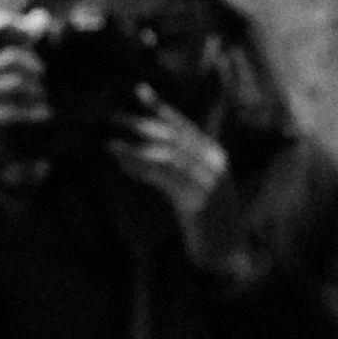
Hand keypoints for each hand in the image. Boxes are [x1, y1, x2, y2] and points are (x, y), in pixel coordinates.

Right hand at [0, 39, 49, 219]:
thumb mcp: (7, 76)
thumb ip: (22, 46)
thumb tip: (40, 17)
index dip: (4, 25)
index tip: (30, 33)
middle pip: (11, 57)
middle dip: (36, 68)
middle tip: (43, 80)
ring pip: (18, 82)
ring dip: (38, 94)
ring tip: (42, 104)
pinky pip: (14, 108)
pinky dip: (33, 112)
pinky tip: (43, 116)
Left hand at [105, 104, 248, 275]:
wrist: (227, 250)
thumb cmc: (207, 215)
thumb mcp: (196, 182)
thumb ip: (179, 161)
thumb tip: (144, 144)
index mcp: (214, 154)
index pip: (184, 124)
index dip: (161, 107)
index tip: (138, 89)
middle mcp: (213, 163)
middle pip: (173, 136)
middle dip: (140, 124)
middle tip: (111, 115)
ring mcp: (208, 182)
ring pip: (167, 156)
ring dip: (135, 149)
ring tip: (110, 144)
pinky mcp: (198, 202)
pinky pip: (165, 180)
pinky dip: (142, 170)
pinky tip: (123, 165)